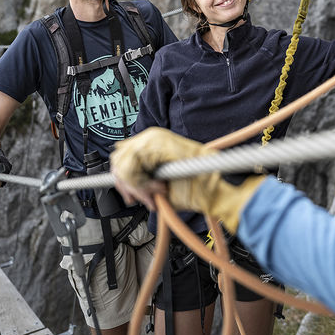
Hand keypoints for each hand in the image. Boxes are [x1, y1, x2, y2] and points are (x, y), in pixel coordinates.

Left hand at [111, 127, 264, 232]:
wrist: (216, 187)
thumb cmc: (196, 188)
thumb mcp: (162, 185)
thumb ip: (144, 181)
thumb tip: (126, 186)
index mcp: (153, 142)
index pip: (121, 154)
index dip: (123, 178)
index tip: (130, 194)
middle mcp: (152, 136)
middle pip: (119, 158)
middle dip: (126, 184)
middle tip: (139, 198)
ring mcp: (154, 138)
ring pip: (124, 163)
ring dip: (136, 185)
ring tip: (154, 194)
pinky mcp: (157, 144)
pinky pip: (133, 167)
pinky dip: (143, 184)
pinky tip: (160, 189)